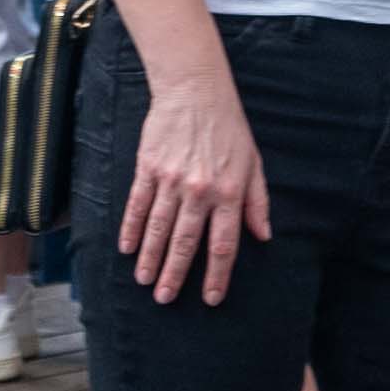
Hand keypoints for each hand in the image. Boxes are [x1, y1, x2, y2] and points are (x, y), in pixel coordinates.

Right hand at [120, 60, 271, 304]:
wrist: (196, 92)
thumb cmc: (229, 130)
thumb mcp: (253, 165)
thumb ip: (257, 203)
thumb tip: (263, 236)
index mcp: (228, 193)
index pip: (223, 243)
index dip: (217, 274)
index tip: (211, 297)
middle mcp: (200, 191)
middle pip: (186, 242)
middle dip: (175, 274)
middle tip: (165, 298)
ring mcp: (171, 180)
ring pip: (158, 228)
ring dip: (150, 257)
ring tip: (144, 280)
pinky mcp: (148, 169)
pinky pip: (136, 205)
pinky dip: (130, 228)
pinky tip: (126, 248)